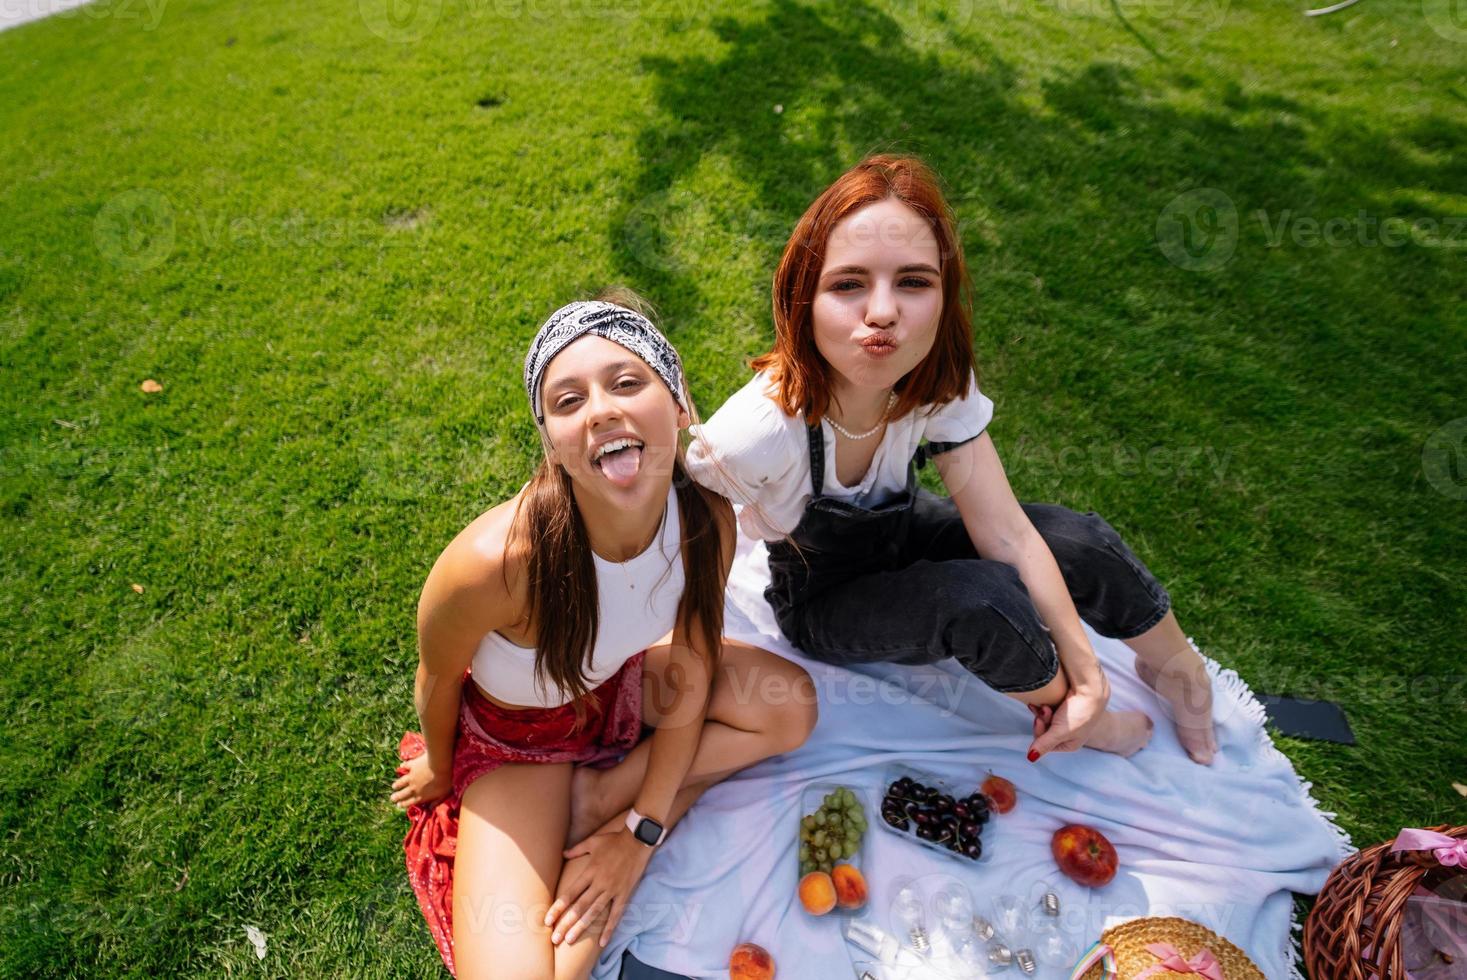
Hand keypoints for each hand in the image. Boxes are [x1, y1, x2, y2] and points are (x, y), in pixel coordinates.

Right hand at [390, 751, 451, 810]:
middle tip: (392, 798)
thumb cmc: (444, 781)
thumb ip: (436, 802)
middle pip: (402, 794)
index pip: (410, 802)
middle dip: (396, 797)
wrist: (440, 766)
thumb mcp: (443, 795)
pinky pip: (406, 766)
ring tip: (394, 786)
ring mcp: (411, 777)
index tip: (398, 805)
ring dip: (397, 784)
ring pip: (401, 782)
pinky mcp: (412, 766)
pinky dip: (403, 767)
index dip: (403, 804)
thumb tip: (431, 808)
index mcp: (421, 796)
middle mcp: (414, 788)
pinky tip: (400, 767)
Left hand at [546, 828, 652, 947]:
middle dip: (566, 923)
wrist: (638, 839)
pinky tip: (602, 942)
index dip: (558, 908)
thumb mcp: (593, 842)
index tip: (548, 920)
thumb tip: (563, 853)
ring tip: (570, 941)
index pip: (570, 894)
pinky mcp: (624, 893)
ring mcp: (612, 890)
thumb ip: (576, 850)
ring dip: (581, 927)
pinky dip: (609, 929)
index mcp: (589, 872)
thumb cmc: (614, 840)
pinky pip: (616, 914)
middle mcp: (599, 883)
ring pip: (594, 912)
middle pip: (579, 907)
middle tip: (555, 938)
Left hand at [1027, 674, 1109, 757]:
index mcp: (1070, 744)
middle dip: (1042, 720)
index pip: (1045, 744)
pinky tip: (1044, 702)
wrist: (1092, 690)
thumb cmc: (1080, 713)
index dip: (1039, 732)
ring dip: (1042, 712)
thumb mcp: (1060, 732)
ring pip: (1044, 720)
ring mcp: (1066, 720)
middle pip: (1044, 731)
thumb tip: (1031, 758)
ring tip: (1046, 706)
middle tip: (1045, 710)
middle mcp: (1068, 734)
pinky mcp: (1064, 708)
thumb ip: (1044, 744)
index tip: (1039, 721)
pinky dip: (1044, 706)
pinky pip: (1048, 710)